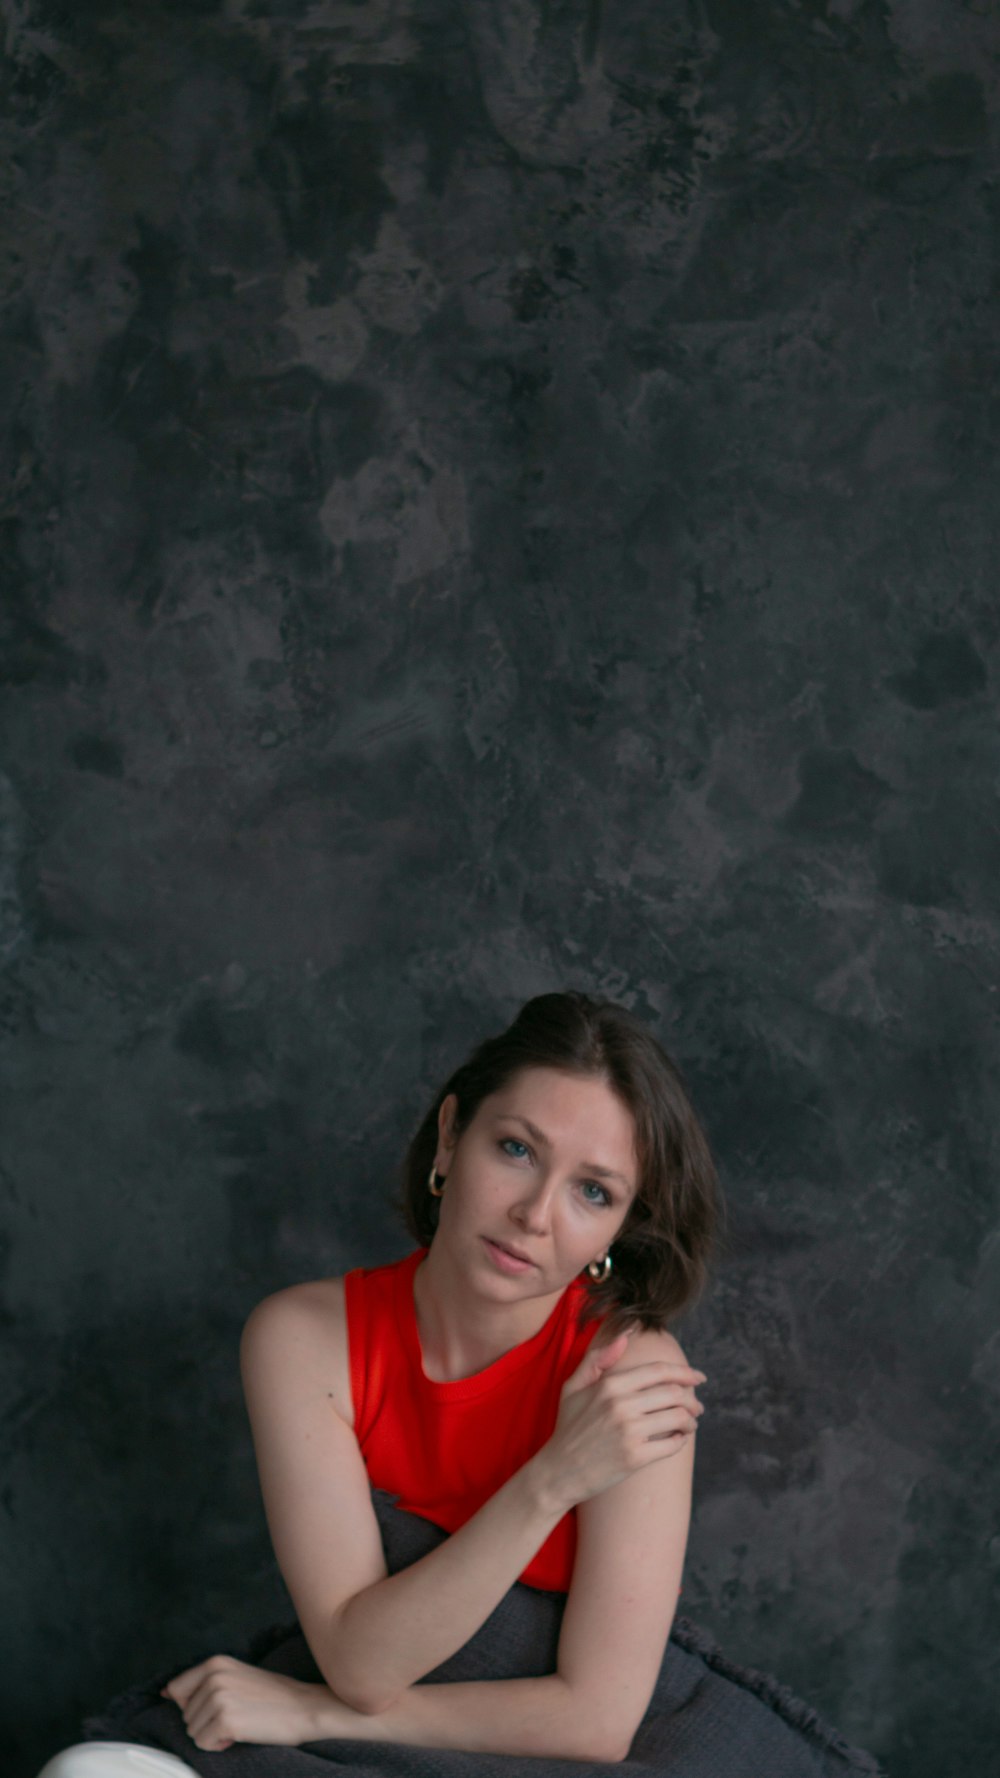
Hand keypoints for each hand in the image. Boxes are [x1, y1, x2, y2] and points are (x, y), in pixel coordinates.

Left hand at [159, 1654, 326, 1750]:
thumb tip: (166, 1692)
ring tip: (241, 1722)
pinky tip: (241, 1733)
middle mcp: (213, 1676)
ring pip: (192, 1731)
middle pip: (185, 1715)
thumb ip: (203, 1682)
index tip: (214, 1709)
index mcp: (215, 1663)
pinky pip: (203, 1743)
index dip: (192, 1706)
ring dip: (213, 1734)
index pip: (175, 1689)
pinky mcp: (225, 1720)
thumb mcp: (235, 1676)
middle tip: (237, 1714)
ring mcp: (219, 1697)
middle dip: (206, 1722)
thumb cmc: (272, 1696)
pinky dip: (219, 1745)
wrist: (304, 1707)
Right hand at [539, 1331, 706, 1509]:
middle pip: (674, 1394)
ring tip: (689, 1424)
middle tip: (697, 1406)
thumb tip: (625, 1335)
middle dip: (692, 1399)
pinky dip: (681, 1441)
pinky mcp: (635, 1457)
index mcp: (610, 1385)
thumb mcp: (573, 1386)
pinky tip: (678, 1439)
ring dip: (690, 1421)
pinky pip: (672, 1444)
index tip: (699, 1377)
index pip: (659, 1371)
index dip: (685, 1373)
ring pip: (678, 1418)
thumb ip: (598, 1358)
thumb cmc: (568, 1427)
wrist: (559, 1471)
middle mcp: (621, 1405)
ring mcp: (629, 1432)